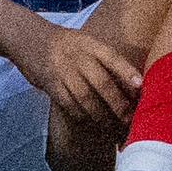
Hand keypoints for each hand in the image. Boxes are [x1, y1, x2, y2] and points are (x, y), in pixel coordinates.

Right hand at [28, 17, 146, 131]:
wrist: (30, 40)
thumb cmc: (68, 45)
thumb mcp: (87, 43)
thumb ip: (107, 60)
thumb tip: (136, 85)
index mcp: (91, 44)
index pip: (113, 58)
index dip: (127, 72)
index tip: (140, 86)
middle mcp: (78, 57)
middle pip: (102, 83)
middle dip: (118, 104)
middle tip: (131, 121)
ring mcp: (63, 71)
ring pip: (86, 98)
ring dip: (102, 117)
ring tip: (115, 130)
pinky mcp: (51, 85)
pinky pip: (69, 105)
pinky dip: (82, 116)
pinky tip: (93, 125)